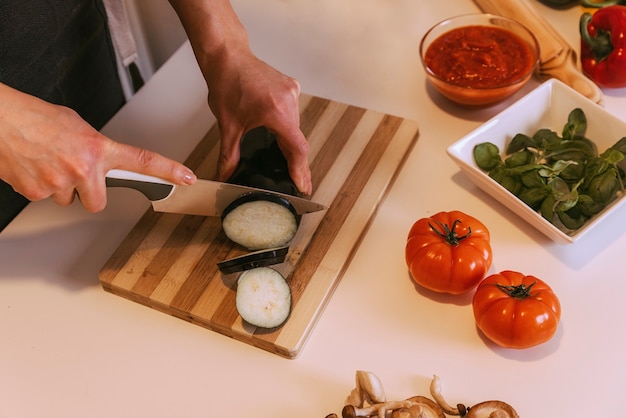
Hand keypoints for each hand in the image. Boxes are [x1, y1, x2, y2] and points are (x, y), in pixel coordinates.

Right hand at [0, 83, 195, 211]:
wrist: (0, 119)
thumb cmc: (35, 118)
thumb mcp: (77, 127)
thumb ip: (96, 148)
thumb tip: (102, 161)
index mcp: (98, 148)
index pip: (142, 160)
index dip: (168, 171)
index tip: (186, 178)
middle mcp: (83, 168)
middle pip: (98, 202)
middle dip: (88, 193)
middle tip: (74, 173)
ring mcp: (60, 183)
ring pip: (69, 199)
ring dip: (60, 186)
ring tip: (47, 162)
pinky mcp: (38, 193)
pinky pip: (45, 198)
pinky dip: (40, 186)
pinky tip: (34, 167)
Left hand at [206, 50, 312, 194]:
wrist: (228, 56)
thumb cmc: (227, 83)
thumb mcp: (227, 124)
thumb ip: (229, 154)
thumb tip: (225, 175)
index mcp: (276, 112)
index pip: (296, 148)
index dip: (300, 169)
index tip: (302, 185)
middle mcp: (289, 101)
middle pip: (298, 140)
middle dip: (297, 163)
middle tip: (300, 184)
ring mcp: (292, 92)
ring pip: (296, 127)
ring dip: (291, 145)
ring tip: (291, 167)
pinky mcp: (291, 87)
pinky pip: (293, 114)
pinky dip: (288, 128)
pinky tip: (282, 138)